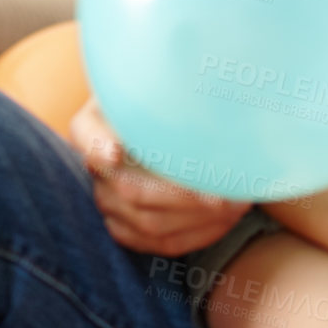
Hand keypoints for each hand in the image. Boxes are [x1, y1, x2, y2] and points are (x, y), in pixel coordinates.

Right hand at [70, 97, 251, 254]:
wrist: (176, 121)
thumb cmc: (174, 98)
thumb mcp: (168, 84)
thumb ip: (174, 86)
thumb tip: (200, 85)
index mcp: (95, 124)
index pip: (87, 135)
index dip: (98, 145)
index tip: (114, 151)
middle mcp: (96, 166)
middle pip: (131, 190)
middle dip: (185, 197)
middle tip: (229, 194)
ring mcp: (107, 200)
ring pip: (148, 223)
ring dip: (198, 218)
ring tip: (239, 203)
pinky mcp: (127, 227)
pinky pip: (158, 243)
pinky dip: (197, 235)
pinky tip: (228, 220)